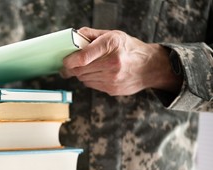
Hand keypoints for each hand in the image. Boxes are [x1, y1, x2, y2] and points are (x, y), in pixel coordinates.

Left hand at [61, 27, 181, 94]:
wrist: (149, 67)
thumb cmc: (129, 48)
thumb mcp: (113, 35)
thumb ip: (91, 35)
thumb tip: (73, 38)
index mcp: (111, 45)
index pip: (83, 57)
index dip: (69, 61)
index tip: (65, 61)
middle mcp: (112, 63)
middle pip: (80, 70)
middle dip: (71, 68)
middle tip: (69, 65)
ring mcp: (112, 78)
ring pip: (83, 78)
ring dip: (81, 73)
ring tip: (89, 67)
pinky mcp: (112, 89)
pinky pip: (91, 85)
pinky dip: (89, 79)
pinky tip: (97, 73)